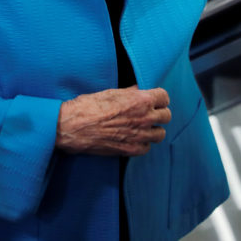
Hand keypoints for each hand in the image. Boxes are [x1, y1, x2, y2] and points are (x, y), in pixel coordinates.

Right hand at [56, 86, 170, 156]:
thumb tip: (139, 90)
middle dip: (159, 113)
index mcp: (141, 100)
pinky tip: (134, 138)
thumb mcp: (111, 92)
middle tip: (149, 113)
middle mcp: (144, 118)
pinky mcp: (130, 150)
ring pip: (160, 134)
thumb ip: (131, 92)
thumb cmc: (88, 106)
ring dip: (153, 130)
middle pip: (166, 116)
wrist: (73, 127)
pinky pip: (147, 148)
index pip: (164, 97)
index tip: (154, 99)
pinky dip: (143, 143)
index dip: (159, 98)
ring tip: (143, 127)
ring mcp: (139, 136)